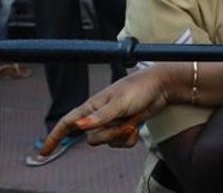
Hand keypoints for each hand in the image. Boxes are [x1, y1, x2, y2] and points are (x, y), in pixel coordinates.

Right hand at [42, 68, 170, 153]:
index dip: (54, 137)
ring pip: (107, 142)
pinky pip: (121, 143)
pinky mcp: (124, 127)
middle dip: (109, 135)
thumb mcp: (119, 103)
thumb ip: (100, 116)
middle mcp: (98, 116)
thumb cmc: (139, 89)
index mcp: (92, 107)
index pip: (67, 123)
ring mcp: (112, 122)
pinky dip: (130, 139)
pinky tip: (137, 127)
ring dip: (121, 136)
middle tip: (125, 123)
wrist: (162, 87)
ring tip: (132, 122)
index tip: (44, 152)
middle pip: (92, 139)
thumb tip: (78, 126)